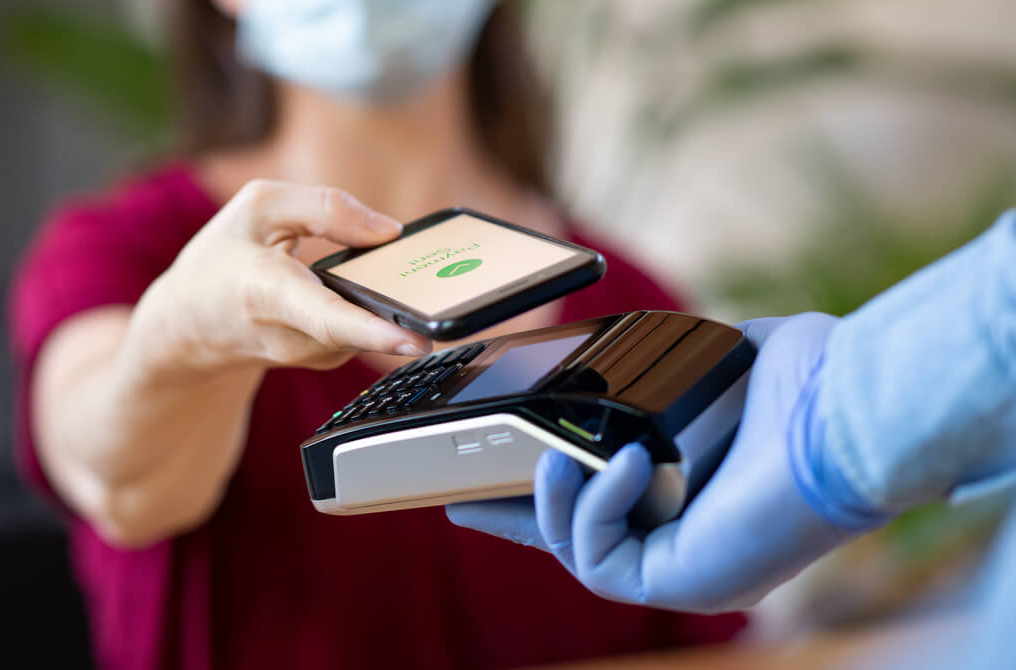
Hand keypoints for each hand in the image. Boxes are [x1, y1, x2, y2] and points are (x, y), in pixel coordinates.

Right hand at [122, 179, 430, 378]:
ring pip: (366, 328)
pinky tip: (371, 291)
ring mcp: (308, 356)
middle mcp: (289, 336)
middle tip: (449, 311)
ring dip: (390, 307)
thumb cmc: (222, 259)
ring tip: (408, 282)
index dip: (371, 330)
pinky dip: (375, 309)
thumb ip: (325, 208)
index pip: (326, 318)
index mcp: (266, 292)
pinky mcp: (323, 360)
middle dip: (404, 320)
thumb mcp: (259, 207)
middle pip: (360, 331)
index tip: (413, 339)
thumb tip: (389, 231)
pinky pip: (363, 330)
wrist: (190, 324)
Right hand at [448, 313, 856, 612]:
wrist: (846, 409)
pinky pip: (602, 559)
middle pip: (576, 539)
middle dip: (515, 521)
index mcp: (694, 492)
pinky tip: (624, 462)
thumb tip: (635, 350)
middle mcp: (687, 538)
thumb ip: (669, 364)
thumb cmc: (802, 383)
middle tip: (460, 500)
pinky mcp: (680, 582)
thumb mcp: (713, 363)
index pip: (603, 501)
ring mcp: (684, 567)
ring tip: (553, 458)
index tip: (500, 471)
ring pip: (578, 554)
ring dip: (552, 503)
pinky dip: (596, 507)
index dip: (548, 491)